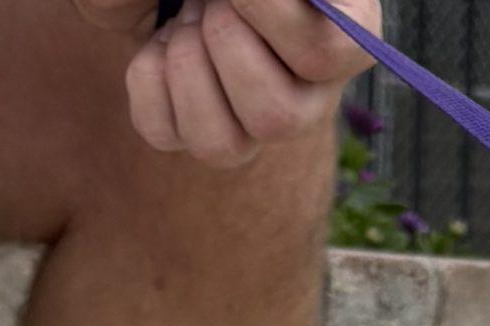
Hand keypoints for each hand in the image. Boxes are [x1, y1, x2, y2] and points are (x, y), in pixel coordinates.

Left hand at [87, 0, 379, 170]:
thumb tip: (235, 2)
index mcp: (344, 28)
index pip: (330, 55)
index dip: (268, 14)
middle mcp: (311, 89)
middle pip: (278, 119)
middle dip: (223, 41)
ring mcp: (256, 120)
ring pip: (222, 147)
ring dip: (185, 65)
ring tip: (186, 20)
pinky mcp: (200, 128)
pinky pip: (164, 134)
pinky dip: (145, 79)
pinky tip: (159, 45)